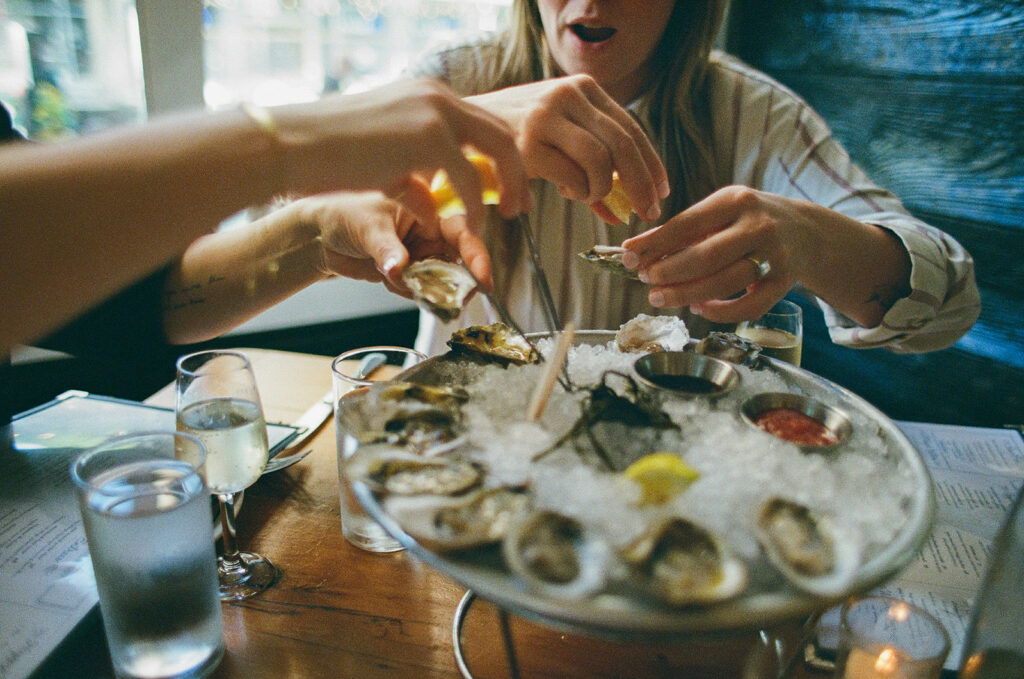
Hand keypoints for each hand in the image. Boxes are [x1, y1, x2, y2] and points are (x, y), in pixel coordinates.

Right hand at [272, 78, 532, 233]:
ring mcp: (435, 111)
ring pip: (495, 149)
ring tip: (507, 216)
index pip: (481, 122)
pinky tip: (475, 226)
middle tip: (521, 204)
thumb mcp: (383, 164)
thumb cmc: (328, 157)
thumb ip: (415, 179)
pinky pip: (469, 177)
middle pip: (500, 131)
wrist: (294, 145)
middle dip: (517, 170)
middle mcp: (436, 96)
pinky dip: (477, 205)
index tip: (508, 187)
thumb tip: (433, 207)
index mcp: (427, 95)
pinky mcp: (428, 136)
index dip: (501, 157)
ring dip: (508, 186)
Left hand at [294, 192, 492, 294]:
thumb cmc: (343, 213)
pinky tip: (388, 280)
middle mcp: (430, 233)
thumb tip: (401, 271)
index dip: (477, 257)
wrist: (318, 235)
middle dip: (453, 282)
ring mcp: (419, 256)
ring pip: (439, 282)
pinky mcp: (407, 274)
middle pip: (458, 263)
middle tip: (447, 296)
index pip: (463, 233)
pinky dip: (409, 293)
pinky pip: (418, 292)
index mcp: (429, 210)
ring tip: (397, 279)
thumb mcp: (368, 227)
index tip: (483, 281)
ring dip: (427, 290)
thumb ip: (387, 251)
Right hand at [466, 74, 668, 221]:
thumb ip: (594, 163)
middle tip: (647, 212)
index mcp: (583, 88)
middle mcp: (568, 95)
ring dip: (602, 190)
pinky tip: (570, 192)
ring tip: (590, 197)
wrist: (464, 125)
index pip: (631, 128)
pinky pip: (572, 176)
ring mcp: (546, 116)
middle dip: (641, 185)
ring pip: (600, 161)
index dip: (652, 164)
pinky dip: (580, 192)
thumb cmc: (519, 136)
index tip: (661, 193)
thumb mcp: (561, 136)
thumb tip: (622, 209)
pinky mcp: (526, 143)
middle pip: (623, 145)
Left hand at [622, 186, 912, 327]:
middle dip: (669, 272)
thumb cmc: (746, 221)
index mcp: (735, 200)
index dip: (655, 243)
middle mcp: (758, 225)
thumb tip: (633, 253)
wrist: (805, 231)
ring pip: (725, 282)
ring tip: (660, 298)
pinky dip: (721, 311)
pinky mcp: (784, 283)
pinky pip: (749, 305)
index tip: (629, 257)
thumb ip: (680, 230)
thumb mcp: (718, 212)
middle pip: (706, 256)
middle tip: (646, 282)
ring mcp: (774, 255)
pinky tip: (699, 309)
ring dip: (688, 294)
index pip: (687, 223)